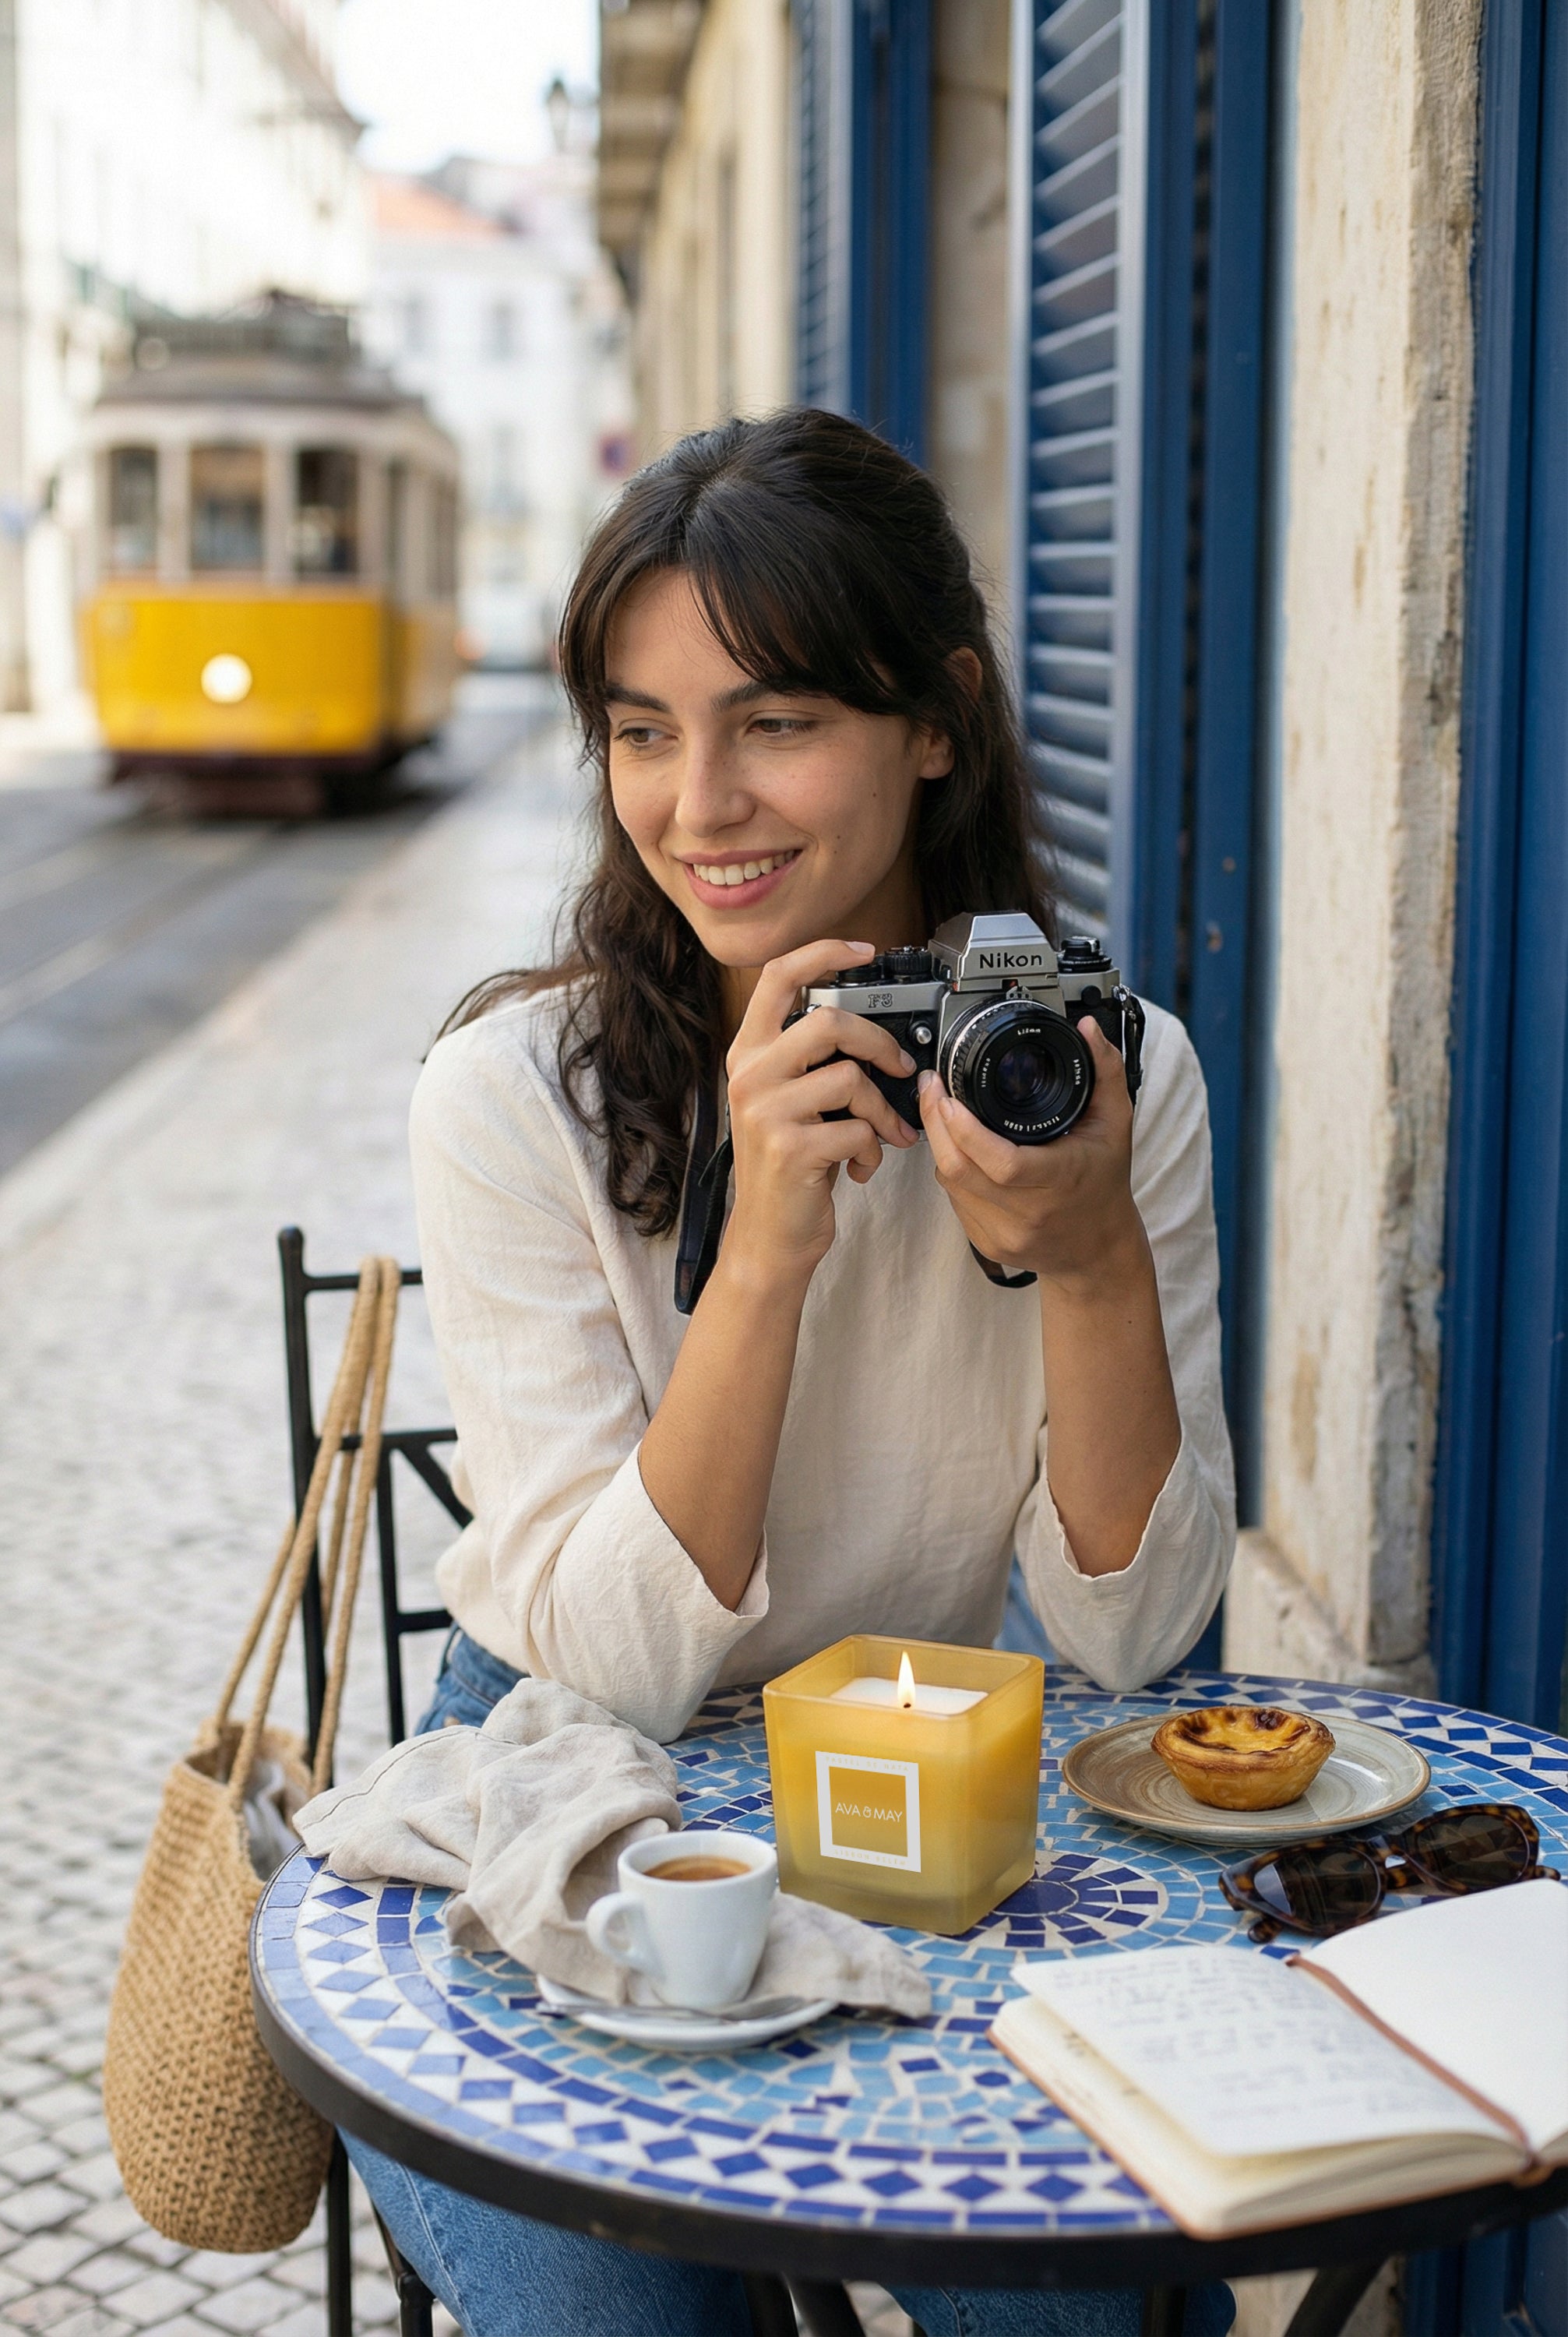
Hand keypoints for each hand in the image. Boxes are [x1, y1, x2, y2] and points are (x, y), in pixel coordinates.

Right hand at [723, 939, 921, 1284]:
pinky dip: (873, 1150)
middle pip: (828, 1023)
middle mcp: (749, 1076)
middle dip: (878, 1045)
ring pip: (850, 1079)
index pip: (778, 978)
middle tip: (898, 1070)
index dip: (823, 952)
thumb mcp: (788, 1103)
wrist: (770, 1237)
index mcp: (748, 1055)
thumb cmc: (789, 1168)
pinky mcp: (791, 1148)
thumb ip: (814, 1064)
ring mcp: (766, 1112)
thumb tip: (877, 1037)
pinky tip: (861, 1167)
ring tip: (884, 1136)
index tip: (864, 949)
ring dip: (881, 1110)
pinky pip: (857, 1128)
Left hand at [918, 1013, 1145, 1287]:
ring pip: (950, 1184)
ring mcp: (1005, 1234)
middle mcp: (1029, 1213)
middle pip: (959, 1171)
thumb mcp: (1116, 1122)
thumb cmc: (1105, 1180)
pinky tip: (960, 1151)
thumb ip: (1105, 1070)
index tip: (948, 1095)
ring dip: (941, 1145)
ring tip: (942, 1113)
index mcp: (1060, 1180)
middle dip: (935, 1123)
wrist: (1099, 1248)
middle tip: (931, 1088)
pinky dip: (952, 1171)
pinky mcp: (987, 1244)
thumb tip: (1087, 1028)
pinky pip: (954, 1201)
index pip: (1003, 1163)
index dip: (965, 1130)